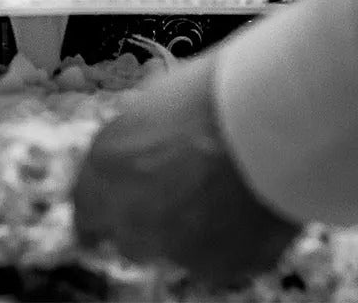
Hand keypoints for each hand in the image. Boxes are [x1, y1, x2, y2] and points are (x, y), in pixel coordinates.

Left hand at [73, 54, 301, 282]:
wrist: (271, 116)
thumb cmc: (218, 90)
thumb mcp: (159, 103)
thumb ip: (142, 144)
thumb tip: (149, 154)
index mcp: (106, 170)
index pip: (86, 214)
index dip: (104, 216)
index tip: (114, 217)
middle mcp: (129, 218)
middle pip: (130, 240)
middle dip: (152, 224)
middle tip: (189, 195)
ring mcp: (174, 249)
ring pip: (179, 252)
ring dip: (196, 233)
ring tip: (234, 192)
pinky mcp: (220, 267)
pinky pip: (224, 261)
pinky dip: (237, 242)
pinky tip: (255, 206)